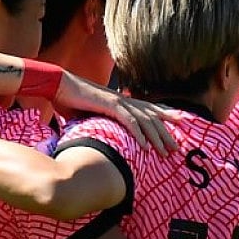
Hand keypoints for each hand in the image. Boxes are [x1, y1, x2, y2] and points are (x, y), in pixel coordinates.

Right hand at [53, 72, 178, 154]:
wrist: (59, 86)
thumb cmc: (71, 100)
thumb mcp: (90, 113)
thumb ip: (100, 121)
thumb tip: (101, 134)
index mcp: (121, 101)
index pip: (149, 108)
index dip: (165, 114)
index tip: (179, 122)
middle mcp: (124, 100)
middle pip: (152, 117)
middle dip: (166, 133)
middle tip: (176, 147)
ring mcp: (119, 102)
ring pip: (145, 121)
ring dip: (156, 138)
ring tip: (165, 152)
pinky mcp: (110, 105)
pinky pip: (130, 122)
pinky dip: (139, 134)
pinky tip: (146, 147)